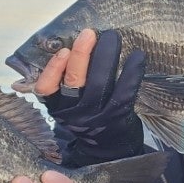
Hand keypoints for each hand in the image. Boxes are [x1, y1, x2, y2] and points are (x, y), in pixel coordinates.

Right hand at [36, 28, 145, 162]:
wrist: (109, 149)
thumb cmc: (87, 116)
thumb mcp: (68, 104)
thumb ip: (65, 81)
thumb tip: (74, 44)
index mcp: (57, 106)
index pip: (46, 89)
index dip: (53, 70)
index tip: (63, 51)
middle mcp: (74, 112)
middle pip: (75, 81)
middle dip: (81, 54)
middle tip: (89, 33)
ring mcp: (96, 116)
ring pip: (99, 83)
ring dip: (106, 56)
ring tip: (112, 37)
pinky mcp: (118, 117)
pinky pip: (125, 92)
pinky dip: (132, 72)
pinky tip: (137, 56)